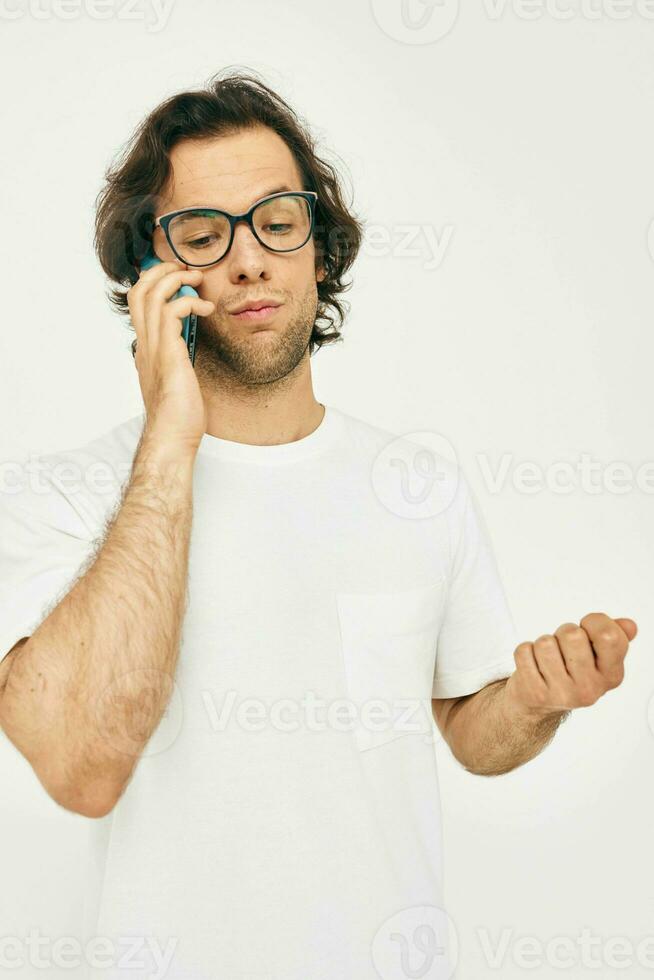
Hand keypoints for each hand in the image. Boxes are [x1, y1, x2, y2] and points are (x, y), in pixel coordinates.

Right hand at [127, 260, 214, 457]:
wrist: (173, 437)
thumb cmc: (179, 417)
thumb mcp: (177, 382)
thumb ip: (178, 363)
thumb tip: (189, 355)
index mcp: (145, 350)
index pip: (139, 305)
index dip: (154, 284)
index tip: (177, 278)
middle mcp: (144, 345)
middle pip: (138, 291)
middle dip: (161, 272)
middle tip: (185, 269)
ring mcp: (153, 348)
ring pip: (151, 294)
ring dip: (175, 279)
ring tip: (197, 280)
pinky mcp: (168, 354)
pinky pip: (171, 311)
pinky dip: (189, 301)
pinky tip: (207, 309)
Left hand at [504, 613, 636, 719]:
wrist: (538, 703)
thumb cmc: (570, 670)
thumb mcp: (597, 656)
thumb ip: (615, 637)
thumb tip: (628, 625)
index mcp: (612, 675)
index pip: (609, 636)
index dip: (593, 622)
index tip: (587, 628)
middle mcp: (591, 688)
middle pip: (572, 634)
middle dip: (563, 632)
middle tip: (563, 647)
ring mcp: (563, 693)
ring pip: (545, 642)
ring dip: (542, 642)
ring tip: (548, 657)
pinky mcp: (536, 693)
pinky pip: (523, 651)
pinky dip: (524, 652)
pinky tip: (533, 665)